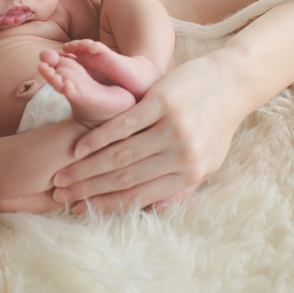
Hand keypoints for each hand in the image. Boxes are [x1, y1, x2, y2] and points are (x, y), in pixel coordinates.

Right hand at [52, 53, 241, 211]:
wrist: (232, 81)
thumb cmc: (217, 122)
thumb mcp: (209, 161)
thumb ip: (181, 186)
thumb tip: (153, 209)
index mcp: (191, 173)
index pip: (141, 196)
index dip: (107, 205)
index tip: (81, 210)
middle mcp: (182, 155)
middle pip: (125, 178)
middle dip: (89, 190)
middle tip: (61, 196)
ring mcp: (172, 128)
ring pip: (120, 155)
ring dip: (86, 168)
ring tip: (63, 176)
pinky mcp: (163, 102)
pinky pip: (123, 126)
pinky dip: (97, 139)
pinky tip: (78, 148)